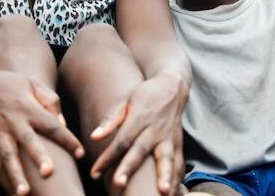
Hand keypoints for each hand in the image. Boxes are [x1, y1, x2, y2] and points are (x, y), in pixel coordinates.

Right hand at [0, 68, 84, 194]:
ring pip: (7, 158)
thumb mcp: (32, 83)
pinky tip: (12, 194)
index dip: (67, 139)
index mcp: (28, 107)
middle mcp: (14, 122)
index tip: (80, 153)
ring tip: (24, 194)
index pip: (51, 125)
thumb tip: (62, 124)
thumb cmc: (10, 85)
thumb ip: (51, 101)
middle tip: (48, 173)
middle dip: (37, 157)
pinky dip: (3, 180)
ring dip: (15, 176)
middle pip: (27, 141)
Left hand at [89, 74, 187, 193]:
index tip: (94, 173)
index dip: (107, 157)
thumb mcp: (126, 101)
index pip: (121, 140)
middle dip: (130, 168)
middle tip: (119, 184)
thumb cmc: (145, 96)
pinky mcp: (179, 144)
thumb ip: (111, 119)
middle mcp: (155, 129)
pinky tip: (173, 194)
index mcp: (139, 118)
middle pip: (141, 151)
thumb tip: (94, 136)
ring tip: (163, 193)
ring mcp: (169, 138)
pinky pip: (179, 163)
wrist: (173, 89)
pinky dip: (177, 179)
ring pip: (167, 159)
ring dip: (164, 177)